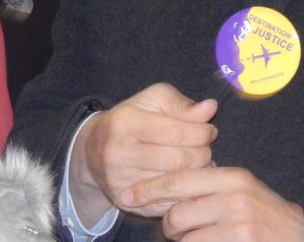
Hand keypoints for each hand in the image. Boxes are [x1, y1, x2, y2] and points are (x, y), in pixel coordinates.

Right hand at [70, 83, 217, 223]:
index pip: (176, 132)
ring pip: (175, 183)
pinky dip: (184, 193)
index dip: (201, 132)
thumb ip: (181, 104)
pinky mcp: (124, 202)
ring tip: (198, 162)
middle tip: (205, 148)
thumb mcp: (153, 100)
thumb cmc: (131, 118)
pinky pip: (166, 203)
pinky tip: (188, 180)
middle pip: (178, 160)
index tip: (209, 131)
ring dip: (196, 173)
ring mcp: (120, 181)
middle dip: (202, 154)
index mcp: (126, 122)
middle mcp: (119, 153)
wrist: (93, 150)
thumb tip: (210, 108)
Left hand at [122, 166, 303, 241]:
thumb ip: (210, 182)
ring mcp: (238, 227)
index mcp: (233, 177)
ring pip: (185, 238)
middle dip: (170, 226)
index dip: (150, 189)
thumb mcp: (242, 189)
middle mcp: (235, 199)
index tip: (128, 195)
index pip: (180, 180)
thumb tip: (166, 182)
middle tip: (179, 230)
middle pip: (177, 214)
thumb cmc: (263, 215)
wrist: (300, 236)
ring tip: (201, 238)